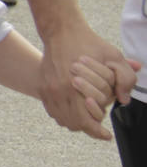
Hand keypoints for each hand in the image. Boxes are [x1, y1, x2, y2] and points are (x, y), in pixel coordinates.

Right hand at [40, 24, 140, 140]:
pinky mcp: (42, 86)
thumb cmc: (88, 43)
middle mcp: (58, 91)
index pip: (85, 121)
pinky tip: (73, 111)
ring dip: (74, 122)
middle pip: (73, 123)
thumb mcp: (114, 57)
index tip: (106, 135)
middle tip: (98, 128)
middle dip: (87, 128)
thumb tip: (124, 100)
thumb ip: (125, 79)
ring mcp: (48, 89)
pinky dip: (63, 115)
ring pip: (61, 119)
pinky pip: (52, 110)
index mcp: (73, 86)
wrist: (61, 31)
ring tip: (86, 120)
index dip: (97, 132)